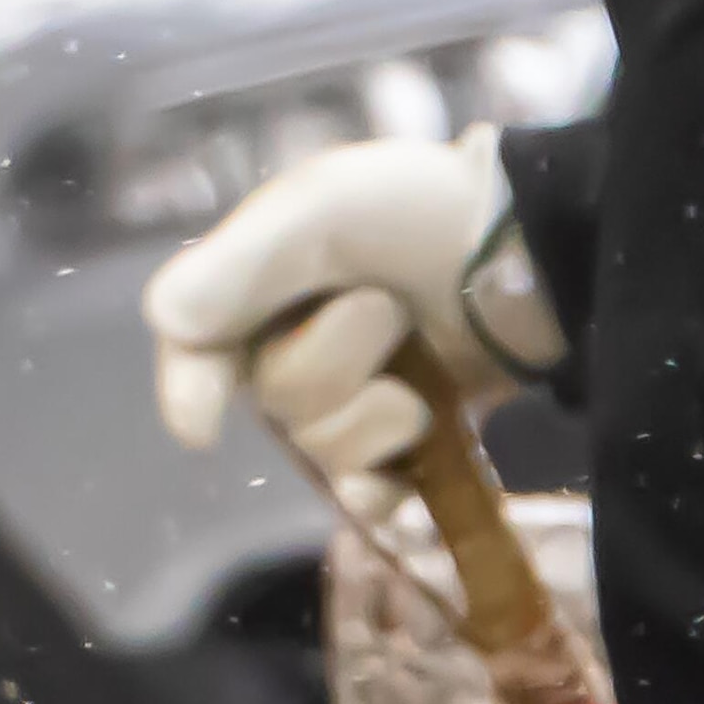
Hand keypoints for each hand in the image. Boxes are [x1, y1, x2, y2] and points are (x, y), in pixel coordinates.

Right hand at [143, 127, 556, 519]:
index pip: (192, 345)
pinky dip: (382, 493)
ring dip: (376, 414)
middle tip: (387, 311)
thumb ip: (236, 264)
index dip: (187, 386)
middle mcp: (294, 340)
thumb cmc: (424, 210)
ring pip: (320, 447)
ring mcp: (353, 394)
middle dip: (332, 363)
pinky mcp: (408, 438)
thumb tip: (165, 322)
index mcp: (259, 281)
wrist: (538, 248)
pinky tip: (405, 484)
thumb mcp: (321, 208)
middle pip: (271, 400)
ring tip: (424, 367)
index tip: (201, 427)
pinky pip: (366, 496)